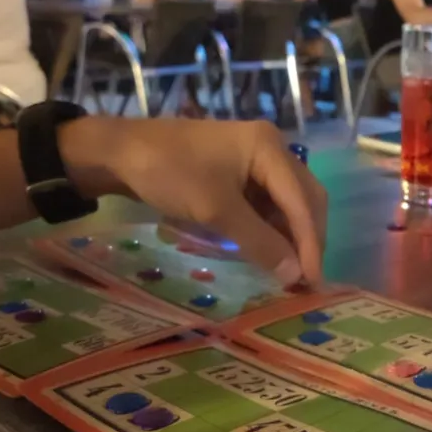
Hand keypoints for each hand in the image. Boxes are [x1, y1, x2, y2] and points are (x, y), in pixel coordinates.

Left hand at [61, 119, 326, 285]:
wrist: (119, 153)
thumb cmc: (170, 174)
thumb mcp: (215, 211)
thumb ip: (259, 242)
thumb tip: (295, 276)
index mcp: (270, 148)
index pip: (303, 201)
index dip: (311, 244)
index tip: (313, 283)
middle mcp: (271, 149)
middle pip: (304, 198)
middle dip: (307, 239)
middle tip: (306, 280)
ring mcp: (254, 159)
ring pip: (287, 202)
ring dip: (290, 236)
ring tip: (288, 273)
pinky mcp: (238, 171)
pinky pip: (266, 202)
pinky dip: (270, 228)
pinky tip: (267, 252)